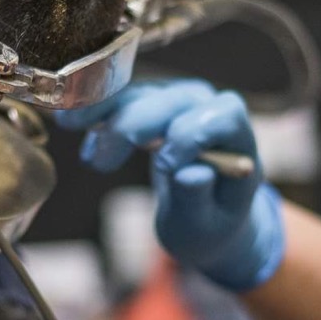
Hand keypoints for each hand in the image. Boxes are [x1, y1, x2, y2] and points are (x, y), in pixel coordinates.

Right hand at [60, 79, 284, 291]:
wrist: (202, 220)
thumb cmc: (210, 225)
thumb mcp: (205, 225)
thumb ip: (198, 199)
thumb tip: (191, 173)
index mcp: (238, 138)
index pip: (220, 116)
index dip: (189, 136)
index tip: (164, 168)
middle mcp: (209, 110)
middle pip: (171, 100)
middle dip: (132, 126)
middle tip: (101, 164)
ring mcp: (179, 103)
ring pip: (140, 94)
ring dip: (104, 116)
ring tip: (85, 152)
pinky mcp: (152, 105)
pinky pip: (122, 99)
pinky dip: (97, 115)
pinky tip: (82, 142)